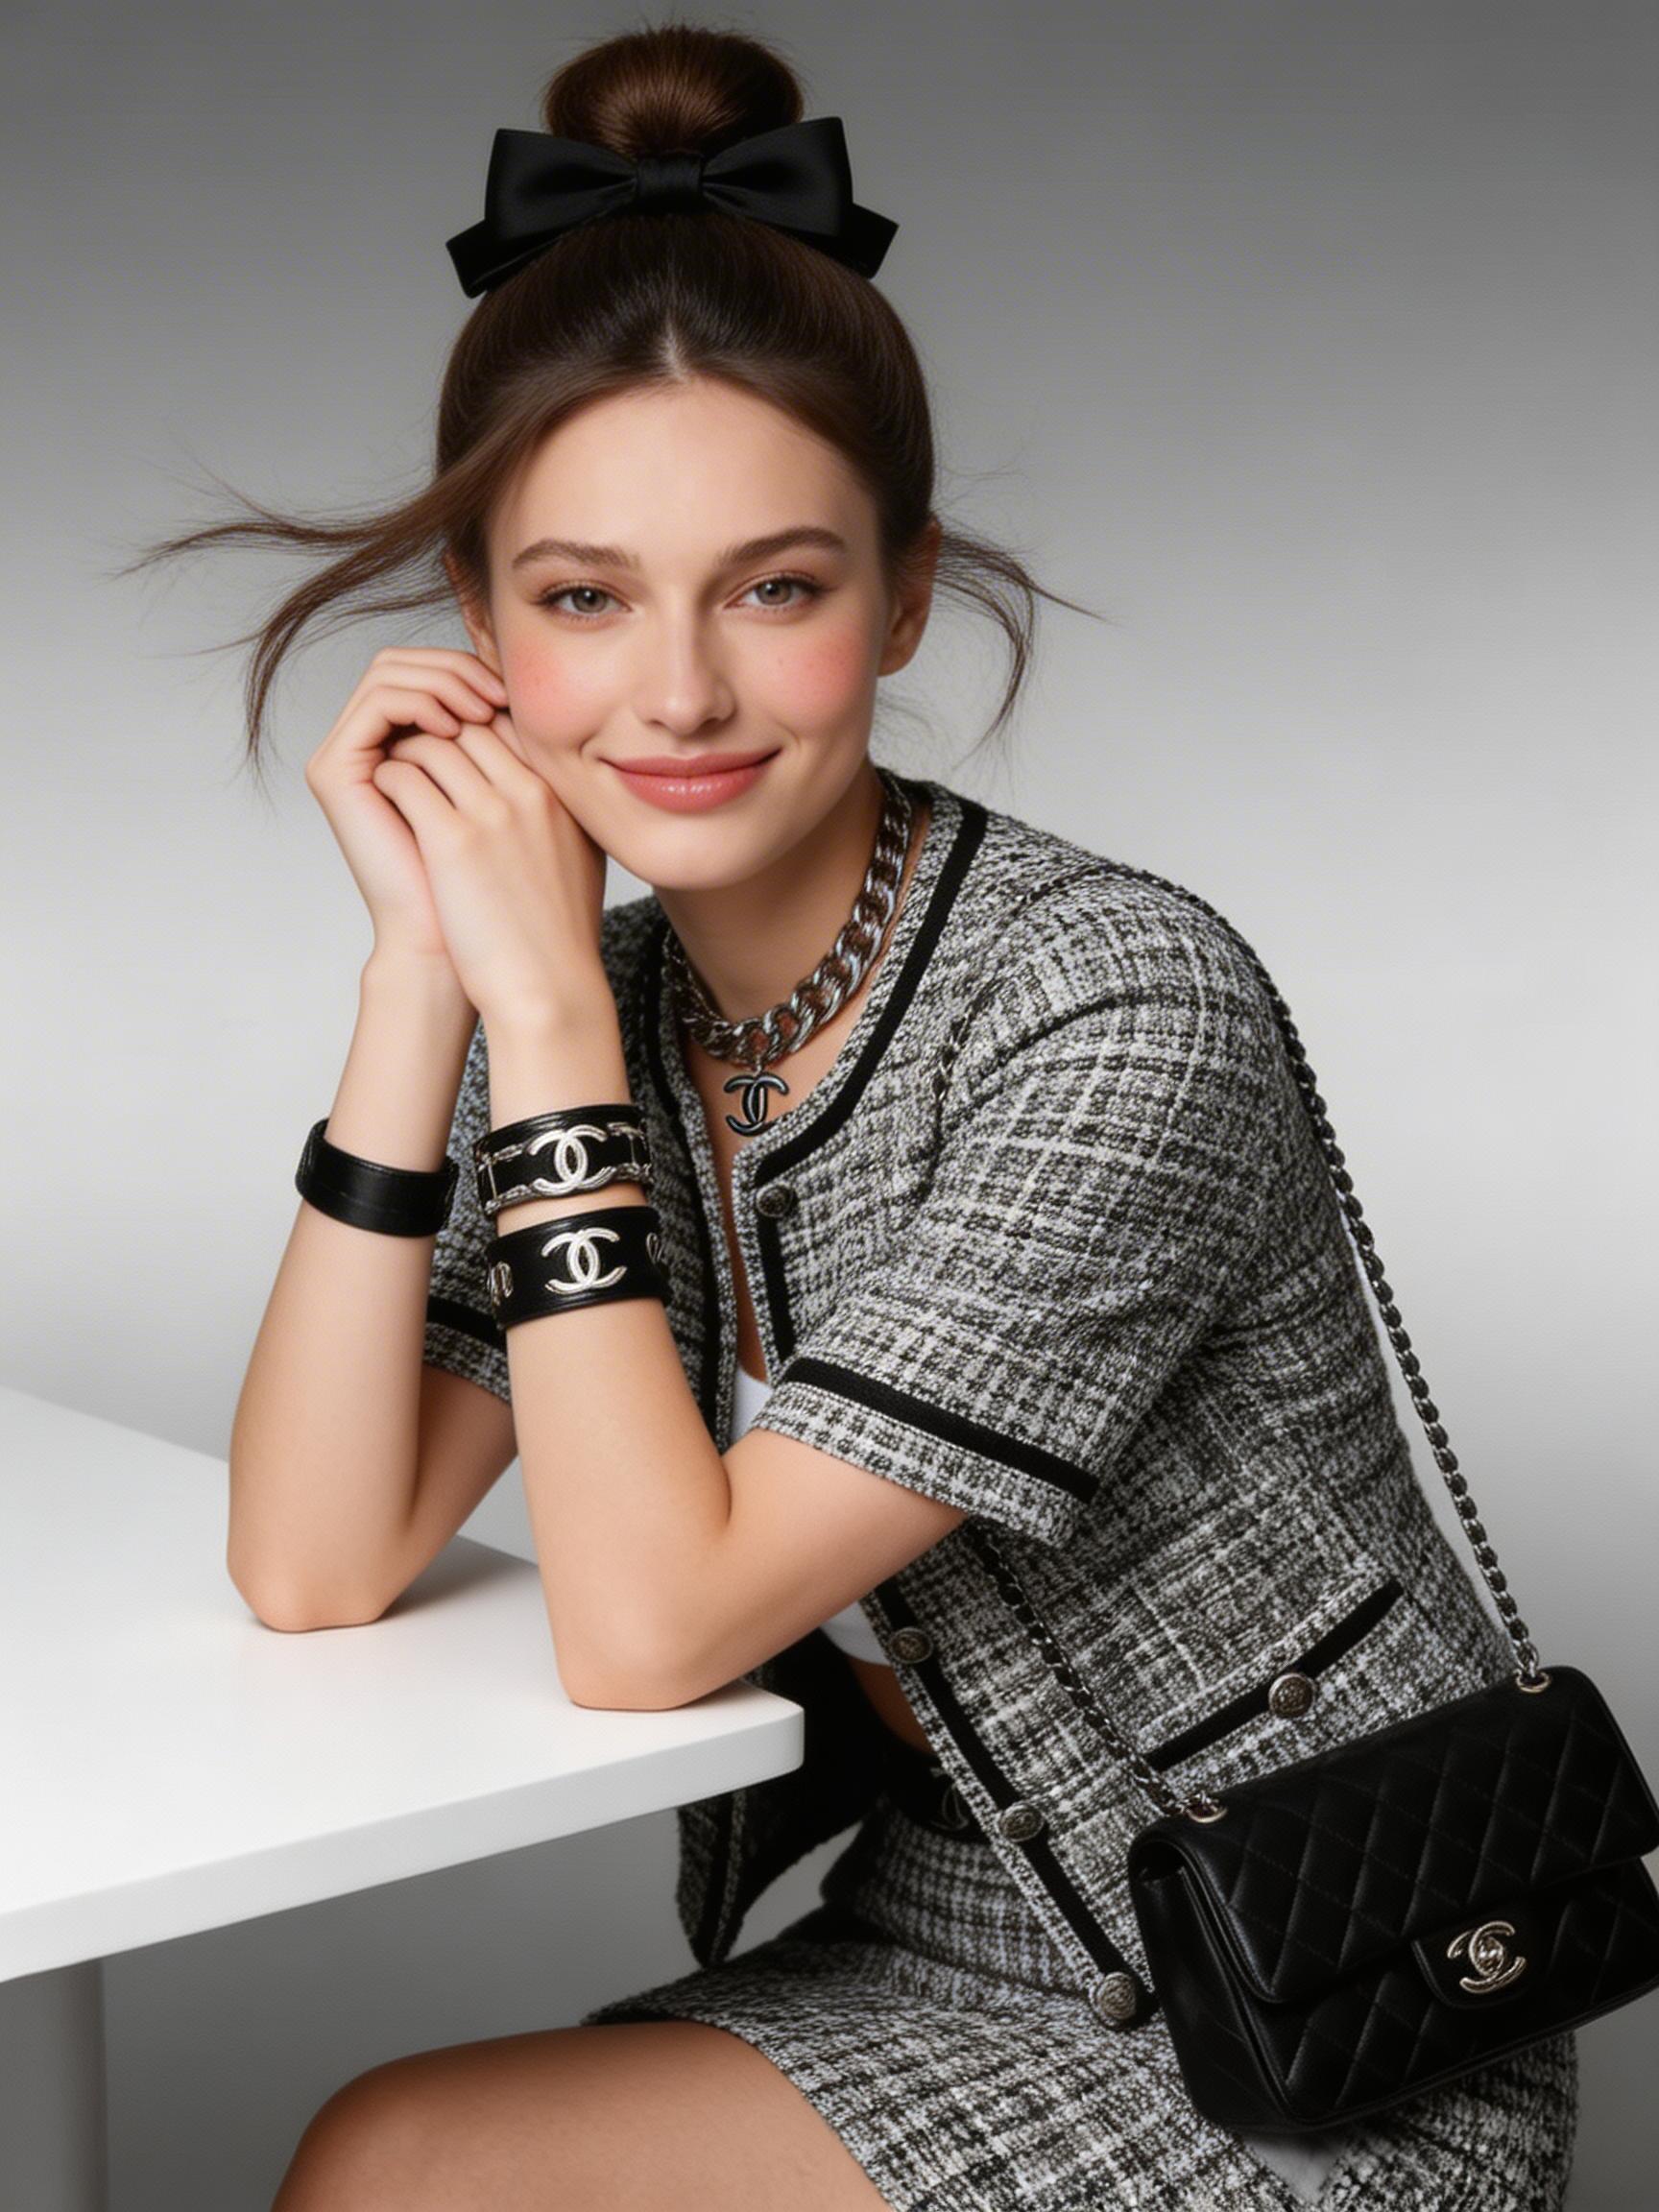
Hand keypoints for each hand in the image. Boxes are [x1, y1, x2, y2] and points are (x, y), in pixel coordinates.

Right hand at [304, 647, 509, 981]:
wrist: (452, 942)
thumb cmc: (488, 885)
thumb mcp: (509, 799)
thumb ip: (509, 744)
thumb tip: (535, 687)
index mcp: (407, 748)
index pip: (433, 673)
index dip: (475, 670)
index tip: (519, 694)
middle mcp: (372, 748)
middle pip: (405, 661)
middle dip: (457, 666)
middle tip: (499, 693)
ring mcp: (348, 758)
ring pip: (389, 671)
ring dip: (442, 679)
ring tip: (481, 709)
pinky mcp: (334, 771)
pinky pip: (375, 702)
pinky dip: (418, 699)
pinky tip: (454, 724)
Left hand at [368, 708, 611, 1028]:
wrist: (549, 991)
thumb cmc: (558, 937)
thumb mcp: (580, 858)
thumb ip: (562, 813)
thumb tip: (540, 787)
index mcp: (565, 794)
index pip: (512, 722)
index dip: (473, 726)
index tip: (452, 747)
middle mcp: (534, 791)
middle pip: (471, 722)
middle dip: (436, 730)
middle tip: (412, 754)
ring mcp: (494, 811)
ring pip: (432, 742)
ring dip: (405, 753)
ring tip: (396, 777)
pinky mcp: (453, 840)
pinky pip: (405, 777)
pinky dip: (388, 780)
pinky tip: (385, 801)